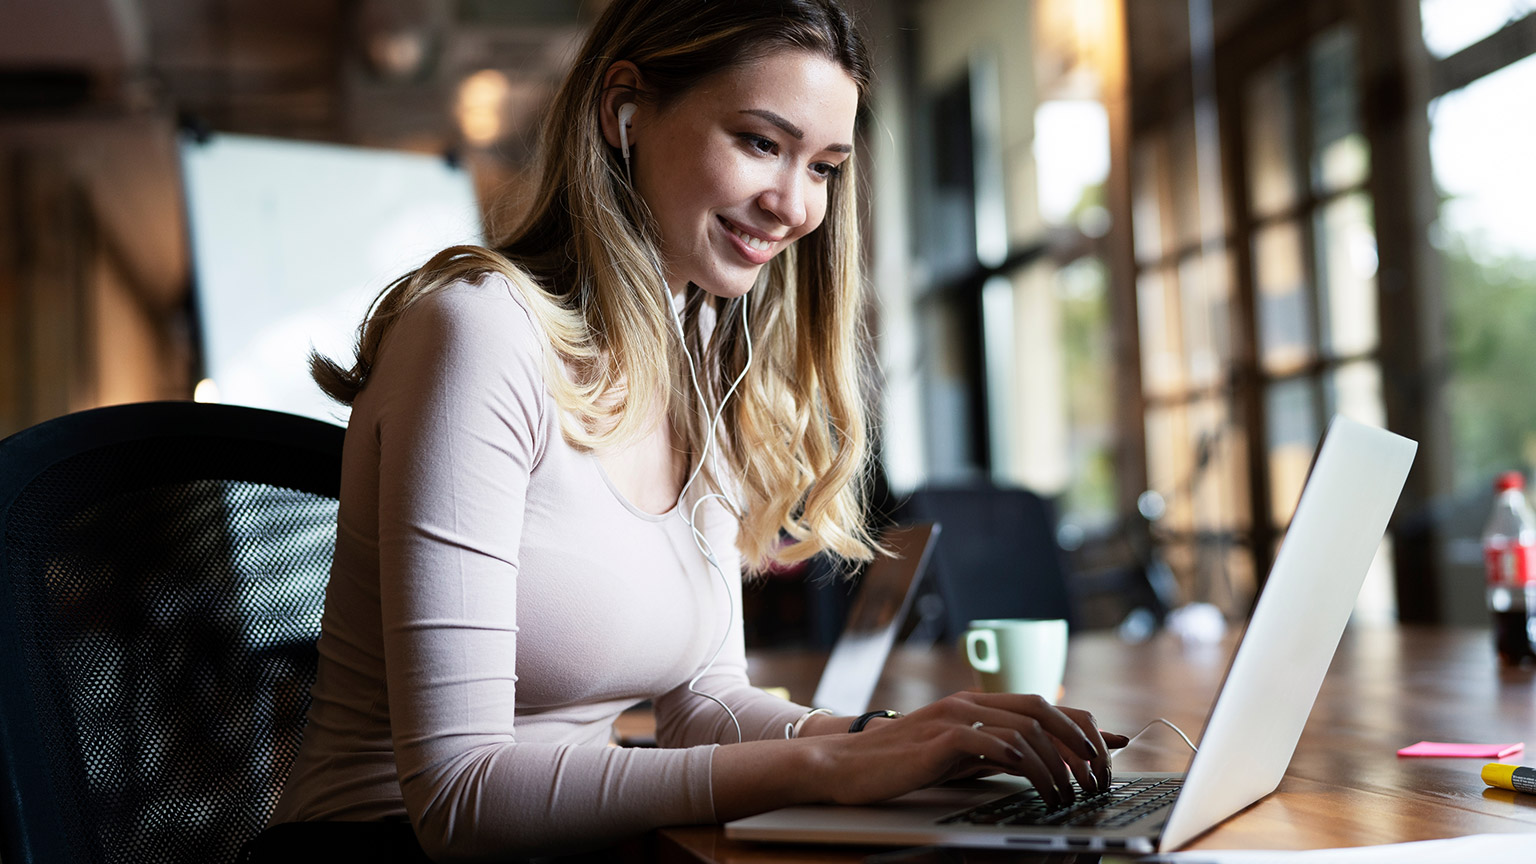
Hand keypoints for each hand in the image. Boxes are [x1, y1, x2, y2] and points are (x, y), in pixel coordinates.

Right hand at [809, 692, 1128, 809]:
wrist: (848, 765)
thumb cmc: (904, 764)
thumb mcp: (960, 757)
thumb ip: (998, 753)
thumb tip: (1042, 765)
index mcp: (980, 704)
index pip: (1046, 705)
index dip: (1084, 724)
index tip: (1116, 745)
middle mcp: (972, 702)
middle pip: (1045, 712)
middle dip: (1081, 745)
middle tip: (1097, 779)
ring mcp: (956, 716)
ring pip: (1026, 731)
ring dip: (1057, 765)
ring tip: (1069, 795)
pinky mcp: (942, 736)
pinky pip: (993, 742)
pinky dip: (1021, 760)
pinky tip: (1034, 779)